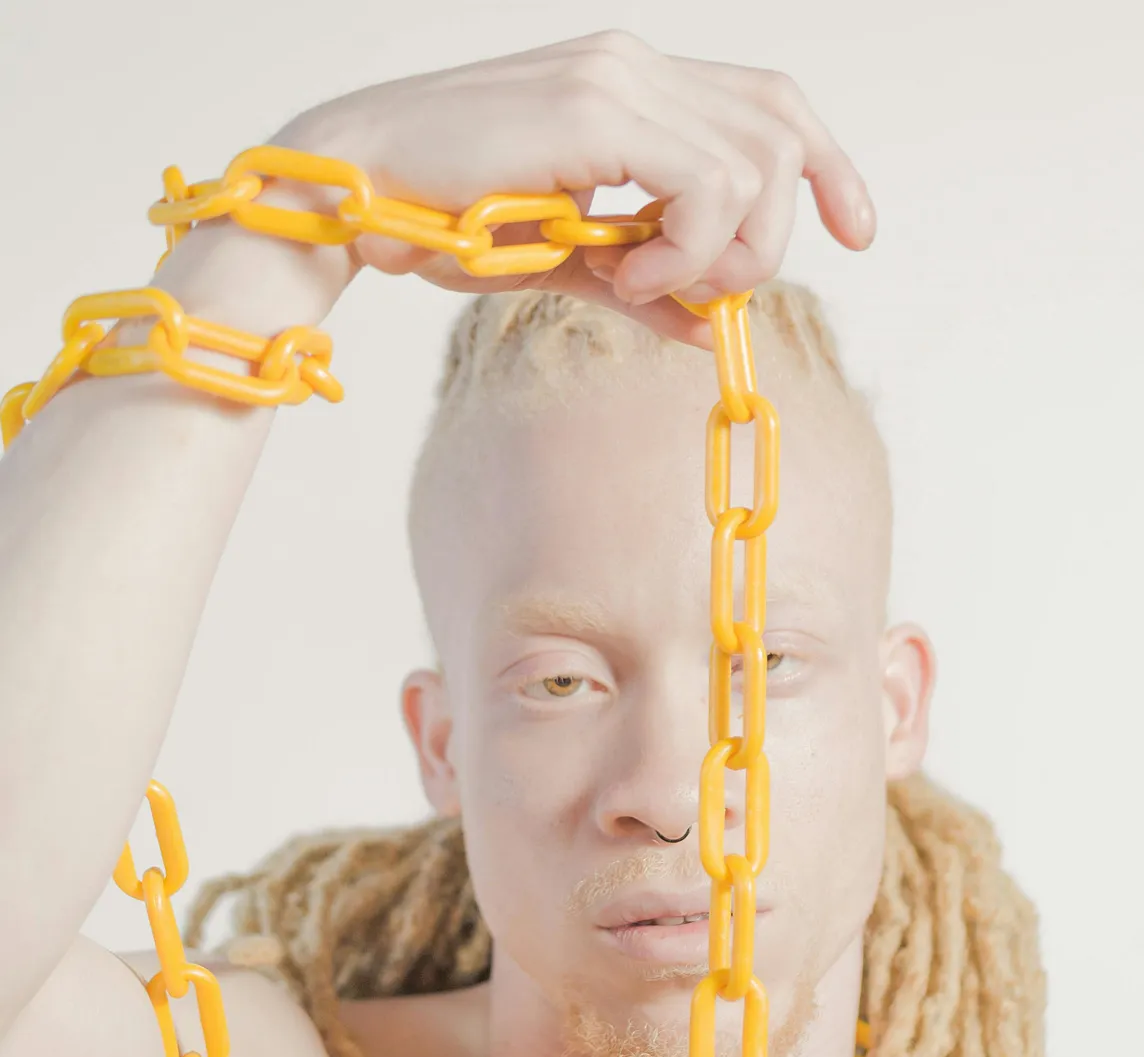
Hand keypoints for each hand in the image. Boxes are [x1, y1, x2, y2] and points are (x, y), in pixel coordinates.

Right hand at [276, 30, 875, 349]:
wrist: (355, 199)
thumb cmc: (443, 221)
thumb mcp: (568, 260)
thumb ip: (646, 285)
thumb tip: (708, 329)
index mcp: (633, 82)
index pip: (772, 102)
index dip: (830, 164)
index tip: (856, 232)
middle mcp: (636, 64)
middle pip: (782, 130)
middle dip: (778, 232)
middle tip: (708, 293)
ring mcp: (618, 78)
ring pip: (756, 164)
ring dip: (721, 250)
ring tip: (642, 284)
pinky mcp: (596, 111)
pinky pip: (705, 186)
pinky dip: (687, 249)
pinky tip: (627, 276)